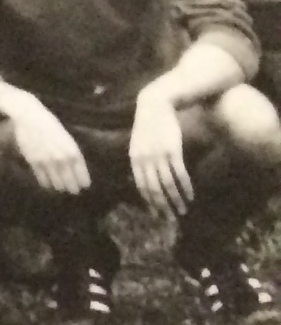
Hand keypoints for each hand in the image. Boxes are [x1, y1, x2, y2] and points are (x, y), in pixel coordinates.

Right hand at [4, 94, 91, 196]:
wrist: (30, 117)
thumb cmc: (50, 125)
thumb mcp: (66, 138)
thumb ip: (70, 152)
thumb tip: (74, 166)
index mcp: (72, 151)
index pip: (81, 172)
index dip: (83, 181)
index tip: (84, 186)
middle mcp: (62, 158)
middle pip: (69, 180)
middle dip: (72, 187)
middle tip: (73, 191)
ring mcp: (47, 161)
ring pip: (56, 181)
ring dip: (59, 186)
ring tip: (61, 189)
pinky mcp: (34, 161)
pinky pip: (42, 178)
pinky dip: (46, 183)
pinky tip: (48, 184)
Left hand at [129, 92, 193, 220]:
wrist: (156, 105)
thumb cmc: (149, 126)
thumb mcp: (138, 144)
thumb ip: (140, 160)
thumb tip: (143, 177)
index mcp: (134, 160)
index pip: (141, 187)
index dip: (149, 202)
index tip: (156, 215)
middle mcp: (144, 160)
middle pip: (153, 190)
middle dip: (162, 206)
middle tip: (169, 219)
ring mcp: (158, 156)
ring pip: (167, 185)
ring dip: (176, 200)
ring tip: (182, 210)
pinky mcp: (172, 150)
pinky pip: (179, 174)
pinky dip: (185, 187)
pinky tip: (190, 196)